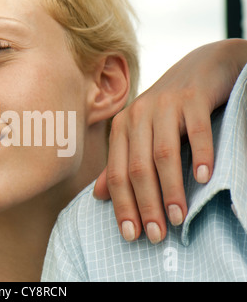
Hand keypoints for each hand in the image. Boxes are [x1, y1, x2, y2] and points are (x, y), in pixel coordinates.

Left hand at [94, 39, 246, 243]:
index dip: (121, 205)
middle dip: (145, 205)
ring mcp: (166, 105)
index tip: (130, 234)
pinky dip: (201, 154)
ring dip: (170, 189)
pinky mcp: (193, 98)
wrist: (200, 67)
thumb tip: (98, 196)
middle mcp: (138, 115)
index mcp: (121, 127)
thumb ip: (121, 163)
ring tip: (177, 217)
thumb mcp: (140, 134)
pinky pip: (197, 130)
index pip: (116, 173)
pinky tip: (204, 178)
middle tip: (155, 235)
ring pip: (163, 154)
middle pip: (138, 168)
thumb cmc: (168, 109)